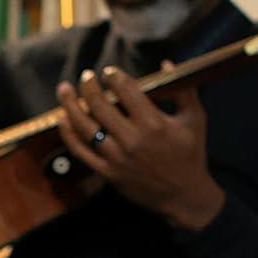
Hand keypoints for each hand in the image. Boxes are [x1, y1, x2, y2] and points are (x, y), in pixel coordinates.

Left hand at [55, 65, 225, 229]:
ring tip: (64, 90)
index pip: (126, 91)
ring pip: (85, 127)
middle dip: (89, 86)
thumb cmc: (191, 153)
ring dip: (71, 105)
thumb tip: (167, 63)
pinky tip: (62, 118)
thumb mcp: (195, 119)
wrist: (183, 194)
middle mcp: (132, 139)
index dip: (114, 77)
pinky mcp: (107, 172)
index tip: (108, 71)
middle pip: (100, 105)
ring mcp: (117, 157)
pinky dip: (68, 134)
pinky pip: (81, 151)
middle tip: (85, 76)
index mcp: (154, 123)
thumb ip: (183, 90)